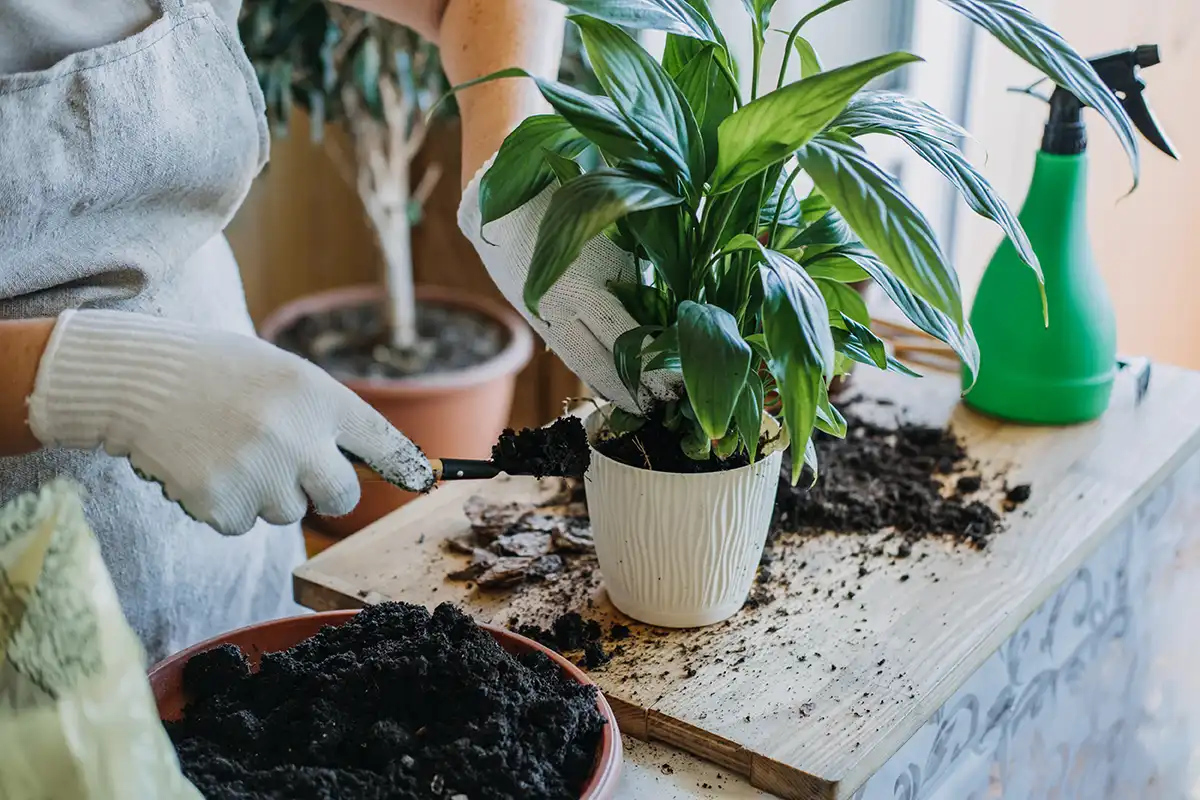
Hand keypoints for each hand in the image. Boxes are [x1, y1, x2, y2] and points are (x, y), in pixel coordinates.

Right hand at [27, 310, 433, 534]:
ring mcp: (260, 472)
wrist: (136, 379)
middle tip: (286, 463)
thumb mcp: (282, 373)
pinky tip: (203, 466)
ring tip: (228, 449)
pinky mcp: (222, 502)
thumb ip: (324, 415)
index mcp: (316, 394)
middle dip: (322, 489)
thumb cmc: (215, 372)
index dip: (406, 466)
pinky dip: (225, 505)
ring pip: (287, 511)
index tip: (422, 480)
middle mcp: (297, 435)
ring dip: (265, 492)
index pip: (381, 441)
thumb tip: (367, 466)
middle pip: (341, 496)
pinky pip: (242, 524)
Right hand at [459, 162, 681, 412]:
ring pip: (582, 363)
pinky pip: (567, 350)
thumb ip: (636, 274)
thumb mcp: (612, 232)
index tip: (676, 386)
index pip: (626, 341)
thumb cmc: (570, 199)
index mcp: (585, 283)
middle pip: (603, 364)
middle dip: (633, 390)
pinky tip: (610, 379)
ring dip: (611, 384)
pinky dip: (589, 367)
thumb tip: (670, 312)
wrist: (500, 194)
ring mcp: (545, 314)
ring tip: (639, 401)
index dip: (651, 369)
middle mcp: (562, 307)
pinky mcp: (535, 316)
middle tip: (662, 407)